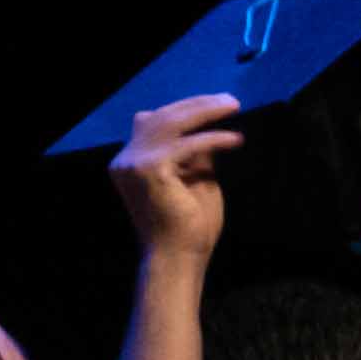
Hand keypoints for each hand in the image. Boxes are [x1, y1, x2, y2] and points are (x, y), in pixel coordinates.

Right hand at [115, 94, 240, 262]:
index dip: (183, 110)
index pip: (152, 122)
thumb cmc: (189, 228)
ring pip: (170, 121)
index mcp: (129, 163)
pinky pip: (187, 144)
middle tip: (230, 101)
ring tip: (233, 107)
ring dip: (204, 111)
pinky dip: (214, 138)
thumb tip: (210, 127)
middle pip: (159, 116)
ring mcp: (133, 163)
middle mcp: (125, 160)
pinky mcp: (149, 169)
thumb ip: (196, 155)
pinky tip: (236, 140)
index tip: (216, 104)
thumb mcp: (195, 180)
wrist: (178, 258)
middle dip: (197, 104)